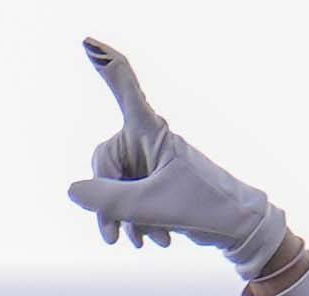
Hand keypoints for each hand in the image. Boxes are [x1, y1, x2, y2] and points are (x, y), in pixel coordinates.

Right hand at [63, 47, 298, 277]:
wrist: (235, 227)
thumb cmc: (202, 207)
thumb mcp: (150, 206)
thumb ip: (107, 199)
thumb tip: (73, 189)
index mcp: (154, 133)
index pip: (127, 91)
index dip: (107, 65)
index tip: (88, 41)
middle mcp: (149, 143)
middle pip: (103, 160)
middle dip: (104, 199)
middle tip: (113, 233)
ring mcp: (149, 164)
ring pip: (110, 185)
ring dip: (119, 216)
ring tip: (138, 240)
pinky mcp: (152, 184)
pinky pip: (123, 199)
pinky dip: (131, 221)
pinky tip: (146, 240)